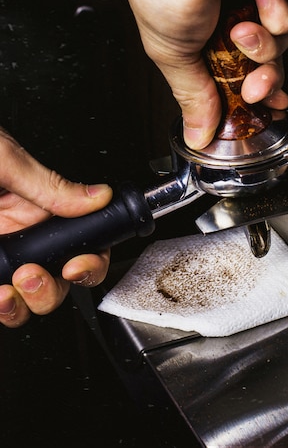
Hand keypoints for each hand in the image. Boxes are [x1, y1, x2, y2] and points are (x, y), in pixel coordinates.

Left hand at [0, 128, 112, 327]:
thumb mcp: (4, 161)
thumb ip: (50, 185)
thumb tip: (97, 196)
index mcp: (35, 207)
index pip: (79, 241)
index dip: (88, 261)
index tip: (76, 265)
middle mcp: (18, 235)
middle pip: (55, 281)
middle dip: (49, 288)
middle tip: (31, 275)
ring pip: (23, 299)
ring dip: (23, 304)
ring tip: (7, 291)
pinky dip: (0, 306)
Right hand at [122, 0, 287, 148]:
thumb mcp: (170, 55)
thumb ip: (192, 96)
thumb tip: (196, 134)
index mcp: (205, 25)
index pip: (238, 67)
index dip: (250, 90)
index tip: (258, 106)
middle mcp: (235, 8)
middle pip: (268, 60)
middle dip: (264, 80)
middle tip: (254, 87)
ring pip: (285, 40)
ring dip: (265, 43)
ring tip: (242, 28)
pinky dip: (281, 12)